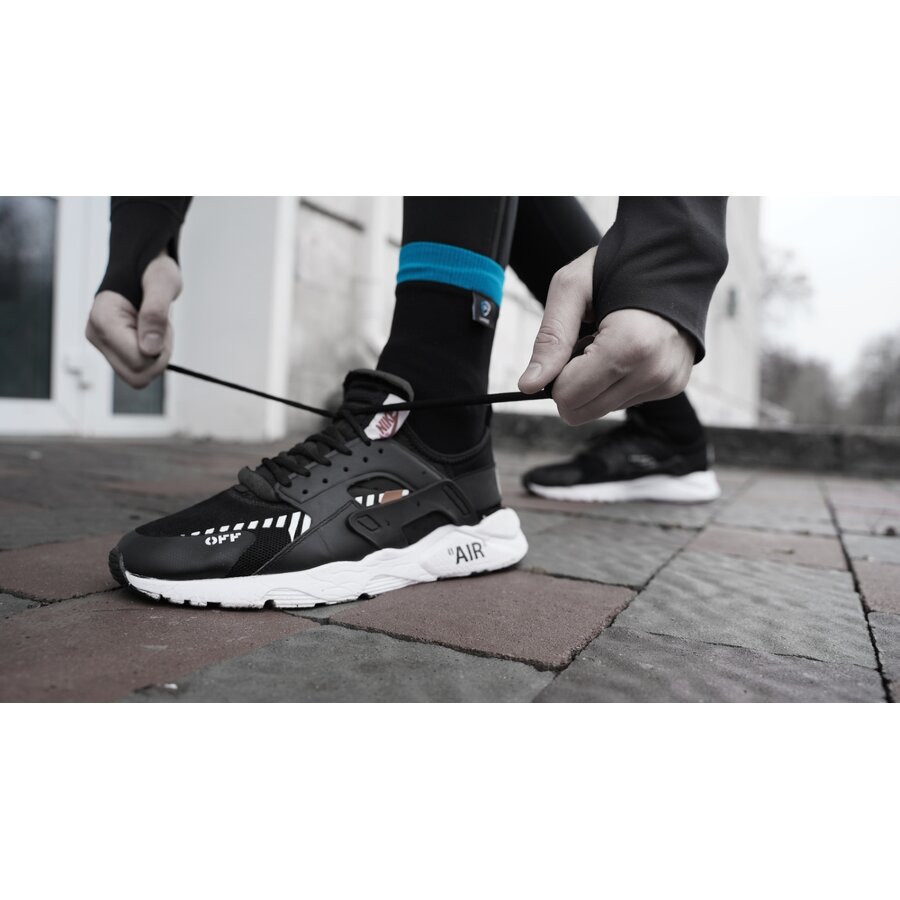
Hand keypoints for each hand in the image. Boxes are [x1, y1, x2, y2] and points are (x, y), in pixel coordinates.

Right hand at [85, 252, 180, 387]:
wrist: (140, 266)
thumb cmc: (151, 270)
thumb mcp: (162, 284)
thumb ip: (155, 313)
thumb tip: (150, 350)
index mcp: (103, 319)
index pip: (139, 362)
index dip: (160, 350)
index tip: (160, 324)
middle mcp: (96, 335)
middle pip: (138, 377)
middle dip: (158, 357)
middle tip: (160, 328)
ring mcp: (102, 345)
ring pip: (139, 377)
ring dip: (156, 356)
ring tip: (154, 327)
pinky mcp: (111, 351)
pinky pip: (139, 370)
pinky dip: (152, 356)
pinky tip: (149, 333)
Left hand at [518, 247, 694, 424]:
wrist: (674, 256)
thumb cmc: (619, 265)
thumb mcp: (572, 289)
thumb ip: (550, 340)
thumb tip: (529, 385)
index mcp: (631, 346)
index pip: (569, 395)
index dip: (556, 374)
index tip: (569, 343)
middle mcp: (655, 371)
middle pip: (582, 411)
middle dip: (572, 382)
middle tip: (586, 341)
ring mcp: (667, 382)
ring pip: (601, 409)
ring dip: (594, 381)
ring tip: (609, 339)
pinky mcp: (672, 386)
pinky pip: (623, 400)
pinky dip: (614, 379)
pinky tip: (626, 348)